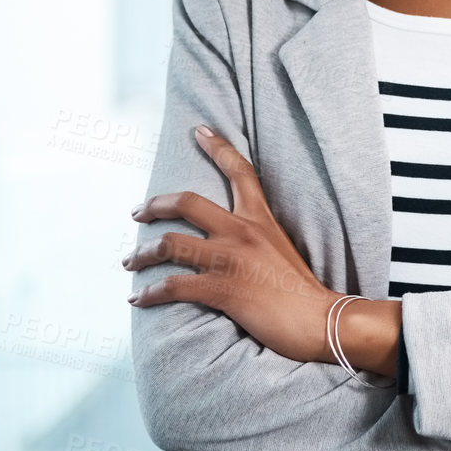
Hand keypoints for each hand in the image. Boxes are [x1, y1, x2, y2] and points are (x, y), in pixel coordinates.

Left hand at [126, 125, 341, 364]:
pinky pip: (172, 286)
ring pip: (169, 244)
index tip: (199, 131)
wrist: (320, 319)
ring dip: (141, 254)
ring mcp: (230, 259)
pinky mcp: (221, 289)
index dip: (218, 147)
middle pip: (186, 203)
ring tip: (130, 261)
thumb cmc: (303, 291)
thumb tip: (232, 242)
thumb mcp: (282, 248)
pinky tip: (139, 298)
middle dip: (154, 206)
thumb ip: (257, 238)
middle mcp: (242, 232)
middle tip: (138, 214)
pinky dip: (149, 293)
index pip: (240, 172)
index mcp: (260, 219)